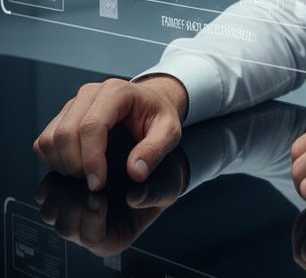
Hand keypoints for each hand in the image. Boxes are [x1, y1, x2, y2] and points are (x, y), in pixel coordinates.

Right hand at [33, 75, 187, 191]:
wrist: (150, 103)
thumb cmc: (157, 114)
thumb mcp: (170, 131)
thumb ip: (155, 150)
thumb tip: (136, 171)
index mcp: (117, 92)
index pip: (92, 126)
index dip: (91, 159)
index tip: (98, 182)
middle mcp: (90, 94)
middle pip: (65, 133)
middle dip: (75, 165)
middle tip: (93, 181)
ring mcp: (73, 104)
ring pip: (49, 138)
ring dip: (62, 164)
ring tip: (86, 174)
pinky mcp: (63, 116)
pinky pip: (44, 142)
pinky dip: (53, 160)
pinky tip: (75, 167)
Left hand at [34, 145, 187, 257]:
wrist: (158, 157)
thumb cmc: (163, 177)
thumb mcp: (168, 184)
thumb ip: (154, 193)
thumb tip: (134, 198)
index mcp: (116, 235)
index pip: (93, 238)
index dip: (92, 219)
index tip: (99, 196)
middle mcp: (91, 227)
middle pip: (66, 226)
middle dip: (74, 204)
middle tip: (90, 182)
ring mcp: (77, 209)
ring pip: (52, 210)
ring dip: (63, 191)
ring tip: (82, 171)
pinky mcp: (66, 190)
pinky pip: (47, 190)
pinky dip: (55, 178)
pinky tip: (75, 163)